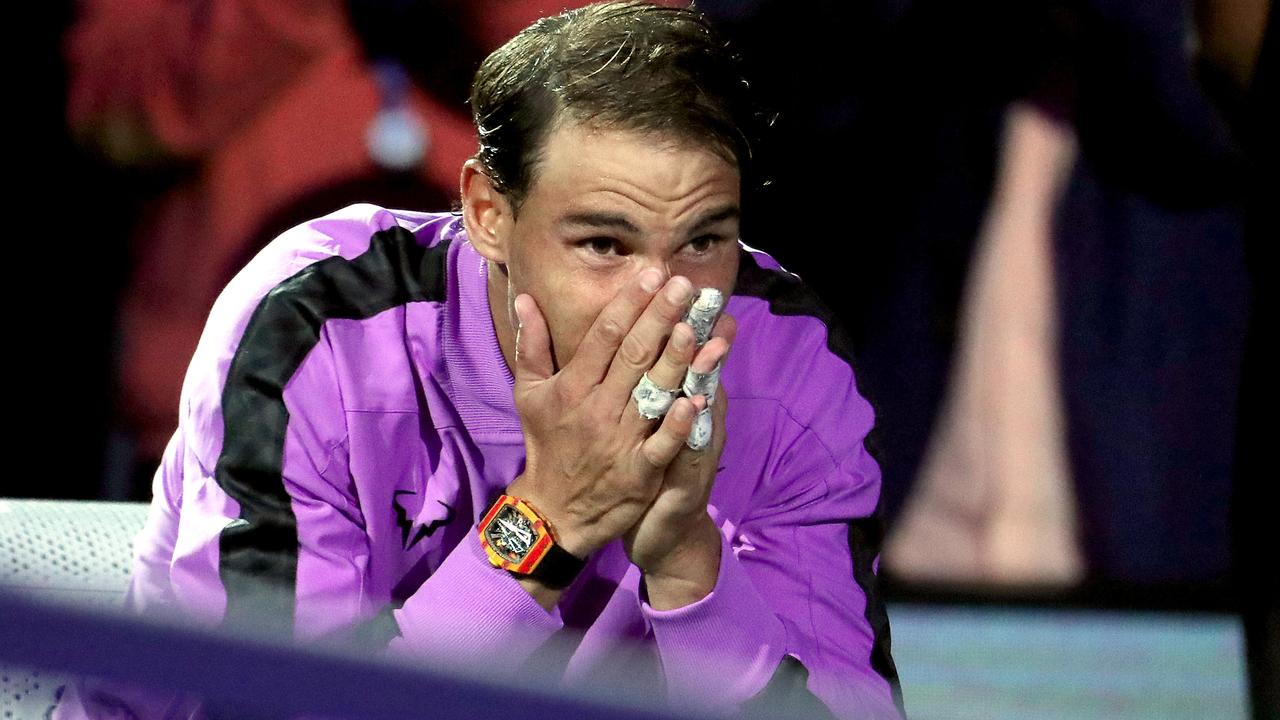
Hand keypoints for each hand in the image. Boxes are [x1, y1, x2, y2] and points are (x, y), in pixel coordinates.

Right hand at [506, 269, 704, 558]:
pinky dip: (679, 423)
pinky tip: (699, 398)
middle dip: (659, 317)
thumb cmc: (545, 445)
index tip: (651, 275)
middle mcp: (596, 408)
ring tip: (695, 325)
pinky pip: (663, 444)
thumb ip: (532, 345)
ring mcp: (620, 439)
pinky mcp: (640, 470)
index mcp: (572, 387)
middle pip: (633, 356)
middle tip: (683, 285)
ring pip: (652, 392)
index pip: (603, 337)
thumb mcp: (529, 394)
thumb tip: (527, 299)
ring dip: (675, 359)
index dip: (628, 304)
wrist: (553, 511)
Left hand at [623, 314, 734, 592]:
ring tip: (700, 333)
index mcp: (678, 396)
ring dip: (699, 368)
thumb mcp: (659, 423)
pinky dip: (689, 425)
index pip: (680, 350)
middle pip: (692, 366)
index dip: (678, 316)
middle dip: (690, 328)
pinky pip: (688, 447)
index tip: (675, 279)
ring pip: (698, 400)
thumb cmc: (653, 467)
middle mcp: (692, 415)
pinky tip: (691, 403)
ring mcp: (691, 445)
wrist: (664, 532)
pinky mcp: (685, 478)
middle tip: (693, 290)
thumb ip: (653, 379)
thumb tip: (656, 337)